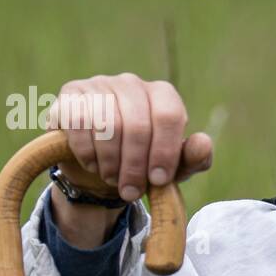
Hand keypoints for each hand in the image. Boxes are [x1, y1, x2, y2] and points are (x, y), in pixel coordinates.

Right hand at [43, 73, 212, 246]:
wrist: (99, 163)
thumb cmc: (143, 162)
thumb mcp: (173, 168)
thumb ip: (193, 158)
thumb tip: (203, 143)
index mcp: (162, 95)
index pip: (169, 115)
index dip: (164, 152)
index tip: (158, 180)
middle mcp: (131, 83)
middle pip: (137, 125)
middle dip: (135, 166)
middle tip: (131, 191)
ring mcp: (100, 84)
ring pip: (107, 125)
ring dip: (110, 162)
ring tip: (113, 179)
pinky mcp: (71, 94)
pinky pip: (78, 123)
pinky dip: (87, 152)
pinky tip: (93, 164)